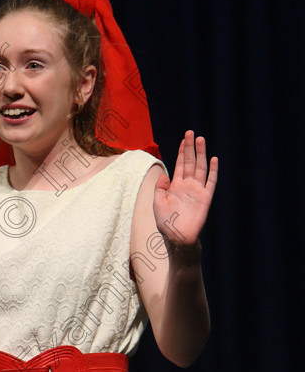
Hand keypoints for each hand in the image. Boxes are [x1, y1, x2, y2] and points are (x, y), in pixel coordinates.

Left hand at [152, 130, 217, 248]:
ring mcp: (197, 191)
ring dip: (201, 154)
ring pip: (200, 168)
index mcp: (175, 186)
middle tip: (191, 133)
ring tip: (201, 140)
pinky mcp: (205, 198)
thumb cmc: (165, 223)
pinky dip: (212, 171)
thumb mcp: (157, 203)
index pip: (180, 165)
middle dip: (190, 147)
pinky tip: (214, 160)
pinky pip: (210, 182)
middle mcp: (187, 185)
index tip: (184, 139)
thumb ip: (160, 188)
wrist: (177, 238)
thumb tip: (164, 175)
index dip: (182, 152)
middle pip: (190, 162)